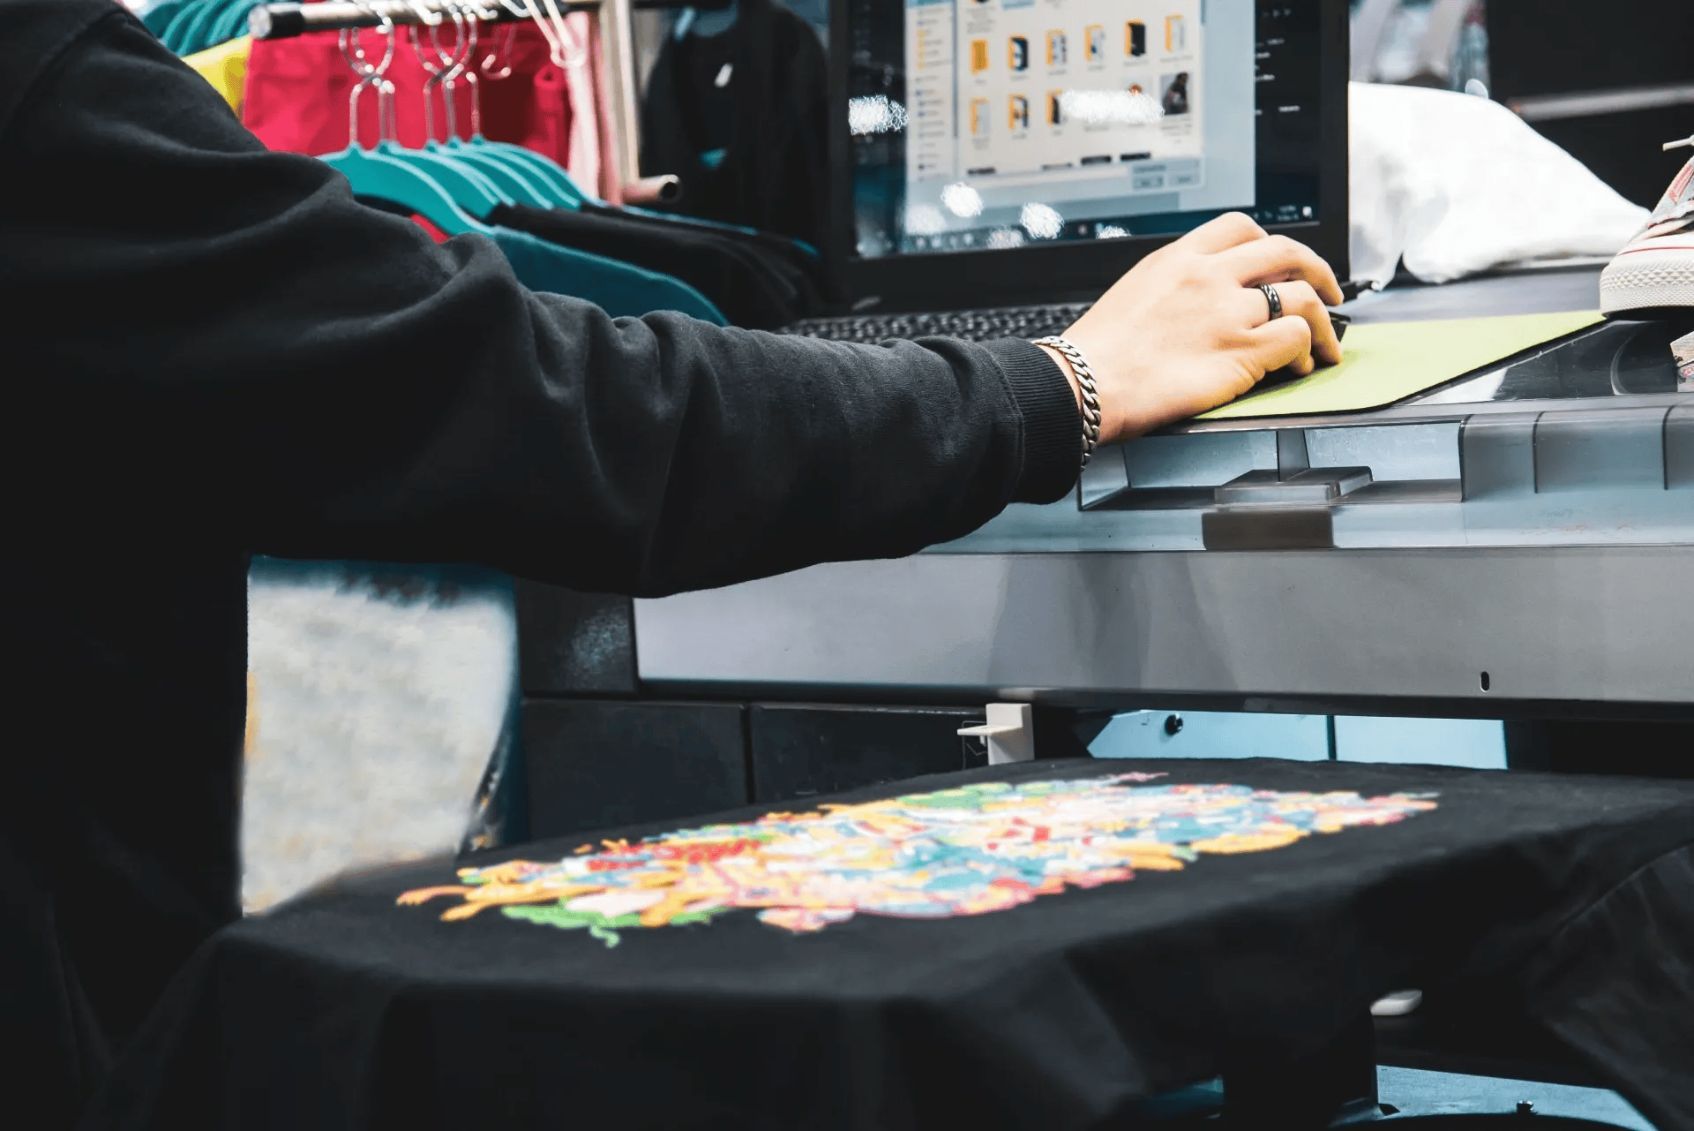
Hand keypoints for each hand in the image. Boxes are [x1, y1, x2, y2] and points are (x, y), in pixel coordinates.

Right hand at [1038, 213, 1343, 442]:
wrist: (1084, 383)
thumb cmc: (1097, 353)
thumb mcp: (1132, 294)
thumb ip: (1171, 287)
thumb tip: (1192, 303)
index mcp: (1179, 258)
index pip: (1240, 228)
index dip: (1269, 243)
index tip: (1280, 261)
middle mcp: (1209, 277)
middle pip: (1286, 252)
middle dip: (1318, 269)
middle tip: (1329, 289)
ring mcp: (1229, 312)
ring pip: (1303, 296)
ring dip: (1324, 320)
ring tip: (1324, 342)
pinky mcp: (1241, 351)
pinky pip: (1296, 338)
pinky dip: (1307, 351)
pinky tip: (1299, 365)